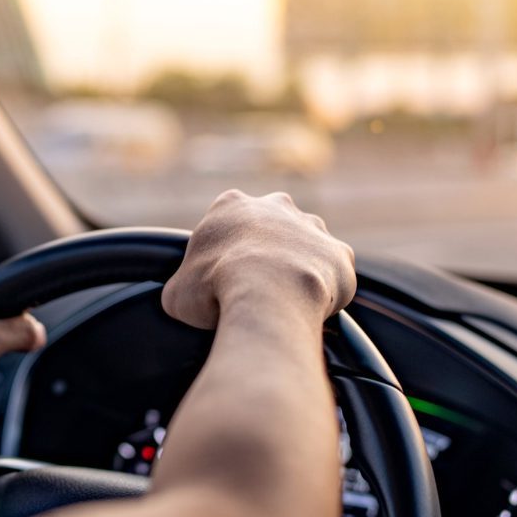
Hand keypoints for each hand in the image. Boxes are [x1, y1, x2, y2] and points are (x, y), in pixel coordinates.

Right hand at [162, 190, 354, 330]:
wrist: (267, 295)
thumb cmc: (214, 289)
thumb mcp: (176, 293)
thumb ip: (183, 288)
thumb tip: (185, 300)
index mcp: (230, 205)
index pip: (226, 222)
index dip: (224, 253)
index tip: (222, 279)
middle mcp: (276, 206)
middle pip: (272, 225)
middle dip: (267, 250)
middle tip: (257, 287)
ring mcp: (312, 227)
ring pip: (307, 246)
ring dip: (300, 267)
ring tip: (286, 301)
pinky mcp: (340, 253)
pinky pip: (334, 274)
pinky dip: (326, 291)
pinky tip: (312, 311)